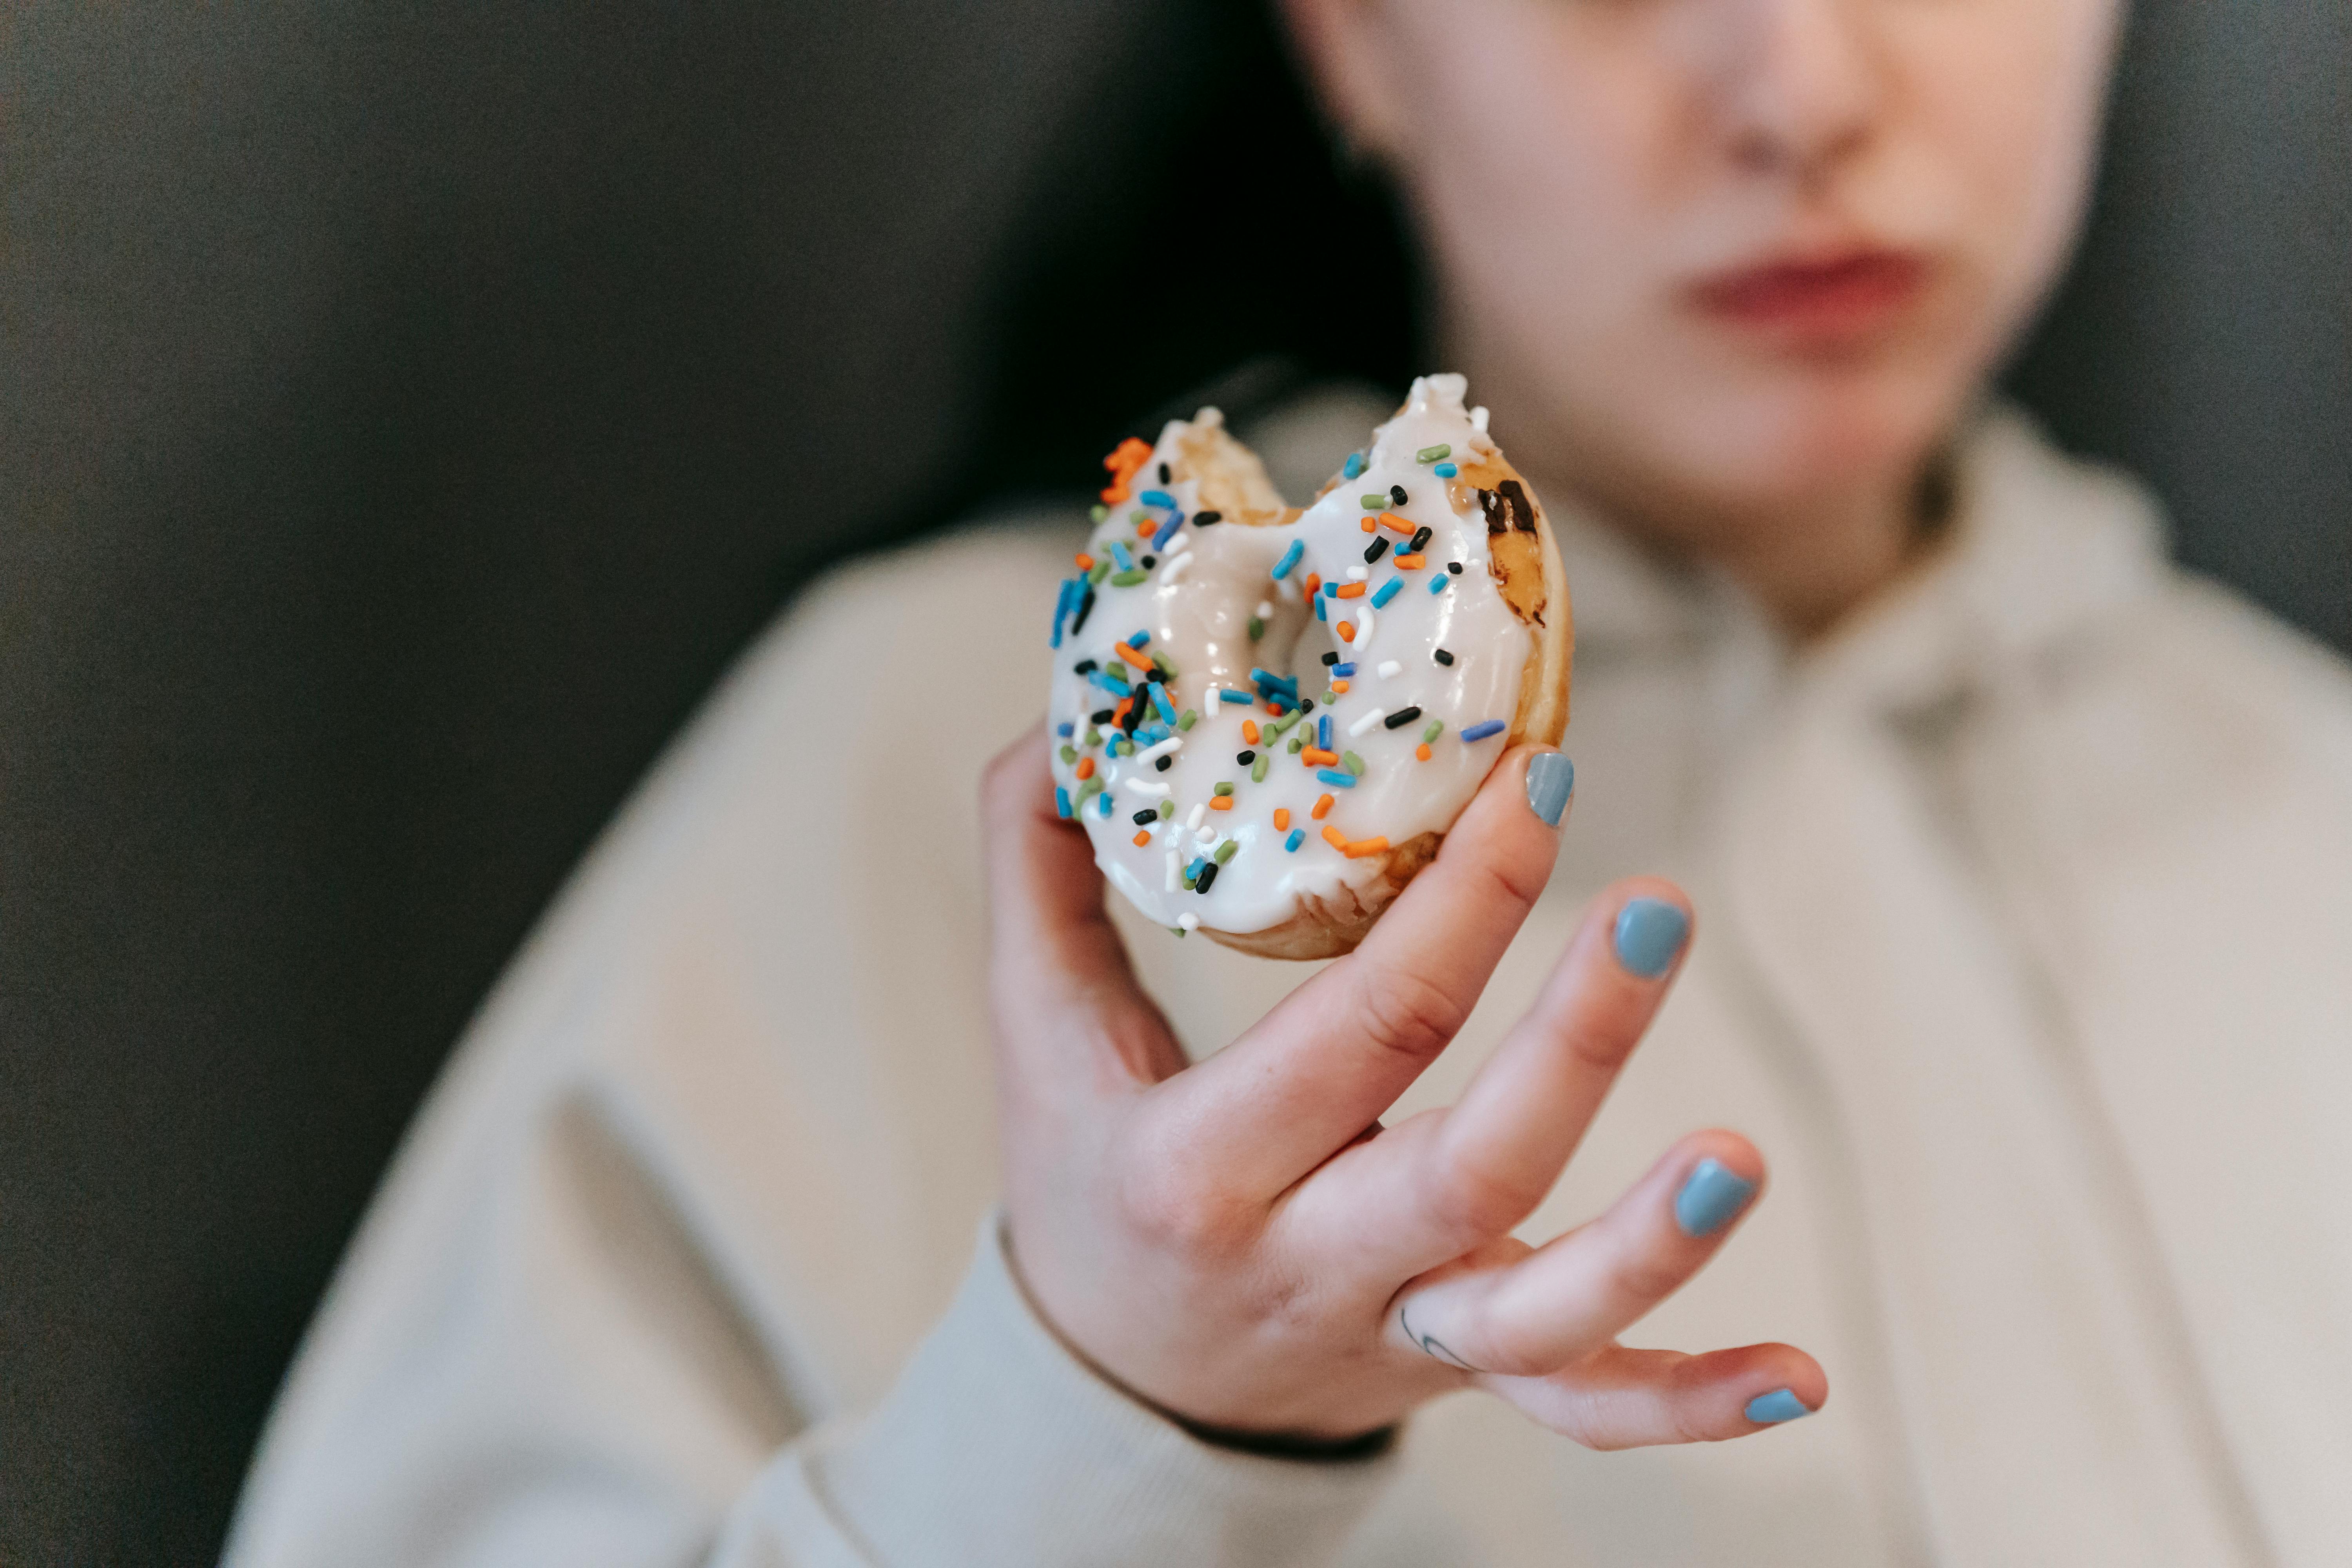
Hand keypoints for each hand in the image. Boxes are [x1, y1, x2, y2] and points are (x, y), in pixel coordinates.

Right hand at [979, 724, 1824, 1446]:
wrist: (1114, 1384)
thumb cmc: (1088, 1179)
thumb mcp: (1034, 1030)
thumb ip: (1041, 865)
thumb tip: (1070, 711)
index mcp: (1197, 1168)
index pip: (1358, 1031)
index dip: (1459, 903)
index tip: (1538, 782)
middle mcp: (1306, 1262)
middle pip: (1466, 1167)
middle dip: (1577, 1039)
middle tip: (1661, 908)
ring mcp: (1396, 1331)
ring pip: (1541, 1319)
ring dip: (1653, 1248)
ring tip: (1745, 1153)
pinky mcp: (1458, 1374)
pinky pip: (1583, 1412)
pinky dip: (1688, 1405)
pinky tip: (1800, 1374)